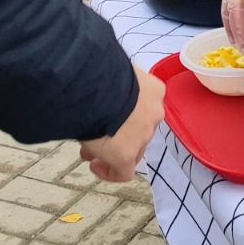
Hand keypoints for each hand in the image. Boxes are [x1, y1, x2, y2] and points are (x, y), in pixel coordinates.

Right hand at [80, 66, 165, 182]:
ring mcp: (142, 136)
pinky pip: (123, 172)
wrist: (95, 85)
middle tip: (95, 136)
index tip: (105, 115)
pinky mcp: (127, 155)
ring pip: (131, 150)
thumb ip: (115, 84)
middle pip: (136, 130)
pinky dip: (110, 172)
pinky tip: (95, 167)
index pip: (142, 108)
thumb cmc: (100, 71)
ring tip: (89, 151)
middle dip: (117, 135)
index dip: (124, 116)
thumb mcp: (114, 71)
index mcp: (153, 91)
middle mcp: (153, 114)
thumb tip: (98, 90)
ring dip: (112, 151)